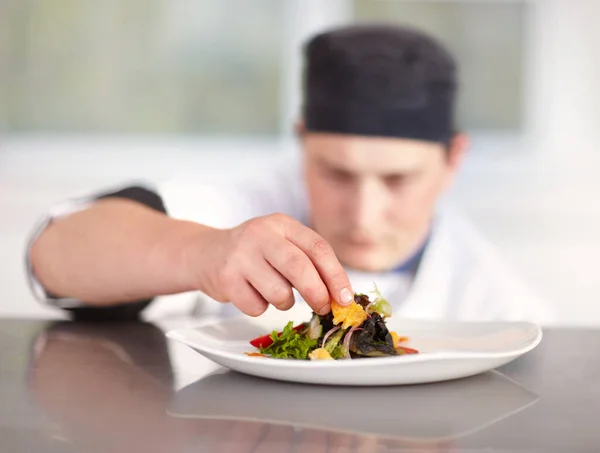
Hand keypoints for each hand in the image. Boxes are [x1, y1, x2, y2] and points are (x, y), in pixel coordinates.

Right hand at [190, 213, 353, 316]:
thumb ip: (308, 263)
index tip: (346, 298)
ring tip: (274, 292)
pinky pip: (256, 306)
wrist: (206, 253)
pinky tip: (250, 293)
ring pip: (279, 293)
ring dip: (284, 302)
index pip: (318, 248)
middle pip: (299, 268)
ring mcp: (240, 255)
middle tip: (324, 308)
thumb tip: (339, 296)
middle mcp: (261, 234)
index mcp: (282, 224)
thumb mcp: (281, 244)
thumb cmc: (255, 253)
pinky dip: (259, 307)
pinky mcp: (225, 278)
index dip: (336, 276)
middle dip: (317, 293)